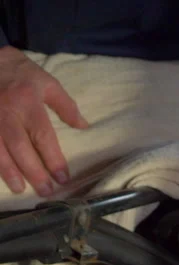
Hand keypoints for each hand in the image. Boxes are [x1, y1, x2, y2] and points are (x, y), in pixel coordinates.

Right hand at [0, 46, 87, 195]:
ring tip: (20, 189)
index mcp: (28, 102)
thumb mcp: (45, 81)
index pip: (44, 136)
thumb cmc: (18, 71)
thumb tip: (84, 126)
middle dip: (34, 172)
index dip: (54, 160)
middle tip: (46, 191)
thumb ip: (65, 105)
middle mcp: (7, 112)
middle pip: (21, 148)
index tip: (63, 178)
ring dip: (9, 172)